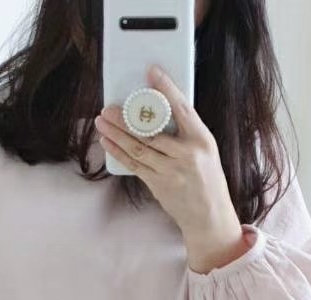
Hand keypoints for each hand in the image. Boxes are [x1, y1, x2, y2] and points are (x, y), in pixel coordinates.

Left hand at [94, 65, 250, 273]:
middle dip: (126, 118)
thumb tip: (159, 111)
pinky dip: (119, 153)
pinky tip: (108, 142)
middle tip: (108, 107)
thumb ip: (186, 131)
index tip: (151, 72)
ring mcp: (170, 171)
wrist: (209, 216)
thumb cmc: (208, 179)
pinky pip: (134, 165)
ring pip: (138, 148)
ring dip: (116, 134)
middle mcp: (186, 154)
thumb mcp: (206, 149)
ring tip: (101, 122)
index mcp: (201, 139)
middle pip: (151, 130)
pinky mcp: (158, 185)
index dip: (165, 88)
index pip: (181, 107)